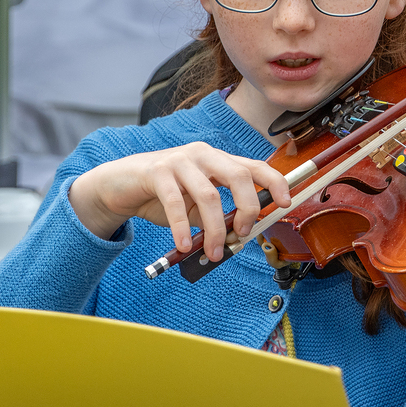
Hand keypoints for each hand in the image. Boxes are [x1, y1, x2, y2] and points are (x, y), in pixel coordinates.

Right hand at [68, 142, 290, 259]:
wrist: (120, 183)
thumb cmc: (164, 194)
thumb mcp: (196, 204)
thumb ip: (218, 215)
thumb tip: (239, 237)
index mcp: (219, 160)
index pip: (255, 166)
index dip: (275, 182)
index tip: (285, 203)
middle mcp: (204, 155)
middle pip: (239, 176)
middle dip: (248, 207)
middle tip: (243, 233)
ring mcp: (180, 160)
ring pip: (209, 195)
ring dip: (216, 229)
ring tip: (215, 252)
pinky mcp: (156, 171)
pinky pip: (175, 202)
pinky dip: (183, 228)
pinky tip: (185, 245)